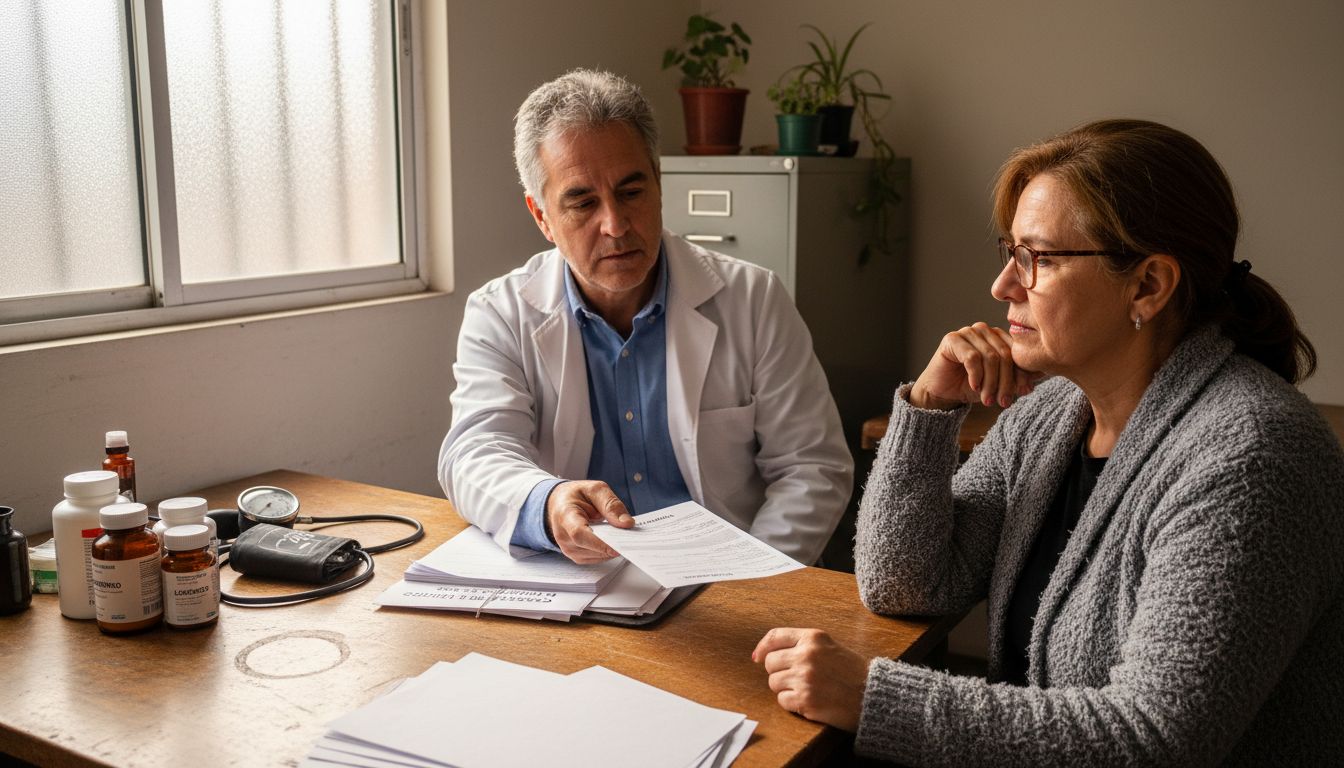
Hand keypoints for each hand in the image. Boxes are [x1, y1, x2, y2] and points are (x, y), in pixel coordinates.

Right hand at [545, 480, 634, 562]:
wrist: (559, 504)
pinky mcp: (576, 555)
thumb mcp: (595, 490)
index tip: (618, 546)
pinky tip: (614, 542)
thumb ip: (611, 504)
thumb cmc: (576, 496)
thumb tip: (627, 523)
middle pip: (589, 548)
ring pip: (595, 556)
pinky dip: (607, 552)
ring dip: (611, 549)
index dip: (599, 543)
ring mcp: (568, 548)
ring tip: (623, 537)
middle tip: (631, 540)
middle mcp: (563, 535)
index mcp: (565, 515)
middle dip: (612, 545)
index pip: (579, 534)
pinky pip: (595, 558)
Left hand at [752, 628, 868, 731]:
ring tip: (806, 690)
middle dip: (778, 672)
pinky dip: (792, 703)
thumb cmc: (854, 673)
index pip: (775, 637)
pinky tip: (809, 701)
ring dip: (785, 688)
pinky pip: (782, 701)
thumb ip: (802, 646)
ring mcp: (804, 678)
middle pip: (770, 663)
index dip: (762, 647)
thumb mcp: (830, 647)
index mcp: (813, 638)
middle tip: (794, 678)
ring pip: (774, 683)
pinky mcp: (805, 700)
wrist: (875, 696)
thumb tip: (763, 654)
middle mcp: (806, 655)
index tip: (757, 657)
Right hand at [910, 322, 1038, 409]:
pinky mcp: (952, 339)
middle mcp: (985, 330)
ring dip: (991, 383)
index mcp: (999, 336)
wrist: (942, 393)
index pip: (1017, 352)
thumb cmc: (971, 386)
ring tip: (988, 400)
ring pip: (990, 357)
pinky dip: (976, 375)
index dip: (1022, 373)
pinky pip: (972, 357)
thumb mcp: (999, 384)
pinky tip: (974, 387)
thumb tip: (1039, 376)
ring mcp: (968, 332)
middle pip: (1005, 355)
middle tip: (1003, 402)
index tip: (1024, 392)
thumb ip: (1018, 378)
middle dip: (1006, 382)